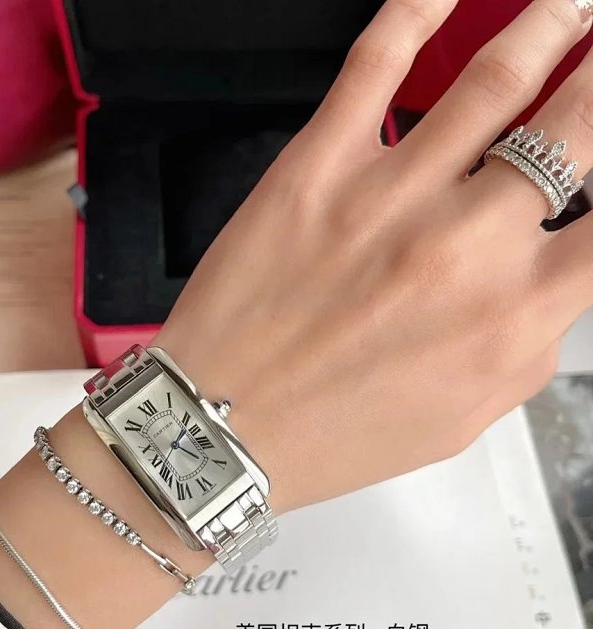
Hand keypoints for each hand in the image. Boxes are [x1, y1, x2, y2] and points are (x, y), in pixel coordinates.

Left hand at [152, 0, 592, 514]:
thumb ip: (523, 348)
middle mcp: (463, 247)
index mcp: (509, 316)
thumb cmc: (333, 432)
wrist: (224, 429)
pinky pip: (374, 63)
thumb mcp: (459, 417)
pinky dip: (417, 9)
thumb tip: (553, 285)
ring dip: (549, 23)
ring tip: (569, 5)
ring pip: (494, 77)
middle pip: (576, 123)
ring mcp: (386, 198)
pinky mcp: (314, 170)